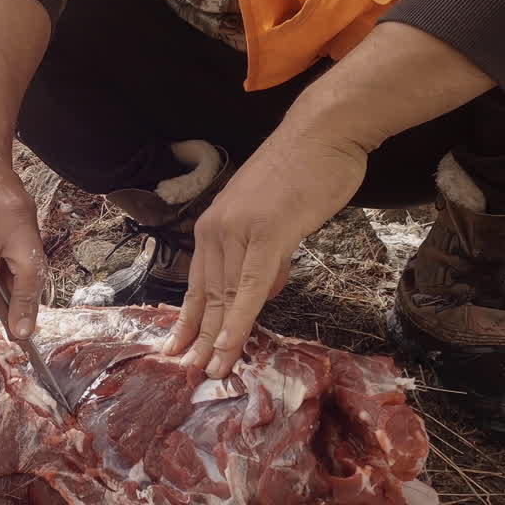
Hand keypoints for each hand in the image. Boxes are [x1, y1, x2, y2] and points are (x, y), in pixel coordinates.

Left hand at [162, 130, 367, 377]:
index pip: (198, 283)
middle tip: (190, 373)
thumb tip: (263, 289)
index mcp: (214, 226)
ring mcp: (239, 231)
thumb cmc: (305, 171)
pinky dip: (239, 318)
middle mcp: (217, 230)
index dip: (189, 319)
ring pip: (224, 296)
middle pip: (207, 295)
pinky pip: (249, 286)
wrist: (324, 132)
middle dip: (199, 338)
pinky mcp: (267, 234)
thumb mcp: (276, 219)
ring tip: (212, 371)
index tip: (179, 348)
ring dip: (218, 338)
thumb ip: (266, 256)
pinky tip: (231, 344)